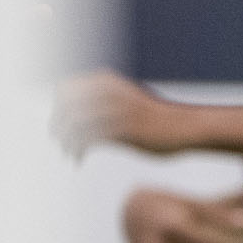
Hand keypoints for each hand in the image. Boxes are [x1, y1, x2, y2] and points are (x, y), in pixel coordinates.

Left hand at [55, 71, 180, 157]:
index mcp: (107, 82)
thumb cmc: (153, 120)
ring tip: (70, 155)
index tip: (59, 127)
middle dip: (58, 127)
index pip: (64, 88)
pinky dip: (79, 151)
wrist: (185, 127)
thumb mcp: (124, 103)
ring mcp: (118, 109)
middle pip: (66, 106)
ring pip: (75, 123)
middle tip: (61, 144)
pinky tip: (80, 160)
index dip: (57, 108)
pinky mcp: (126, 128)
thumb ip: (101, 104)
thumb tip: (74, 114)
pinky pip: (90, 139)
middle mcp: (110, 91)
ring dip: (66, 142)